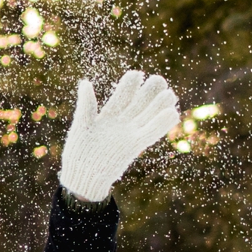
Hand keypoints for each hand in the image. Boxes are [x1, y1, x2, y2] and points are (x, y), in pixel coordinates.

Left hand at [57, 69, 180, 202]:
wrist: (82, 177)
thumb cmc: (78, 152)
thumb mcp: (81, 126)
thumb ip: (86, 105)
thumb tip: (85, 83)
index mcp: (108, 114)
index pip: (123, 94)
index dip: (131, 83)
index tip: (136, 74)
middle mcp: (121, 122)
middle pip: (140, 101)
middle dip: (150, 90)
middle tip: (158, 80)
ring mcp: (129, 133)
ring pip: (148, 115)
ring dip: (160, 105)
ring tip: (170, 94)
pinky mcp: (134, 146)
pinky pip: (151, 133)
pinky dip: (161, 124)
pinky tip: (173, 113)